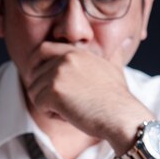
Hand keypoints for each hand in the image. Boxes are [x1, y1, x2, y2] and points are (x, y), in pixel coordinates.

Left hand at [25, 41, 155, 154]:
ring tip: (70, 110)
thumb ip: (112, 55)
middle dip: (41, 91)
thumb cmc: (118, 99)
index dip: (34, 64)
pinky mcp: (54, 91)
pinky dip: (51, 115)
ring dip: (48, 105)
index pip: (42, 49)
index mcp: (76, 51)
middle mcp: (65, 58)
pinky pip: (39, 106)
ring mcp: (58, 73)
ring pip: (34, 91)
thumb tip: (125, 41)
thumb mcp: (114, 68)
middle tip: (57, 103)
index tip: (35, 78)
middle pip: (34, 74)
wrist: (121, 116)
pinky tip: (69, 116)